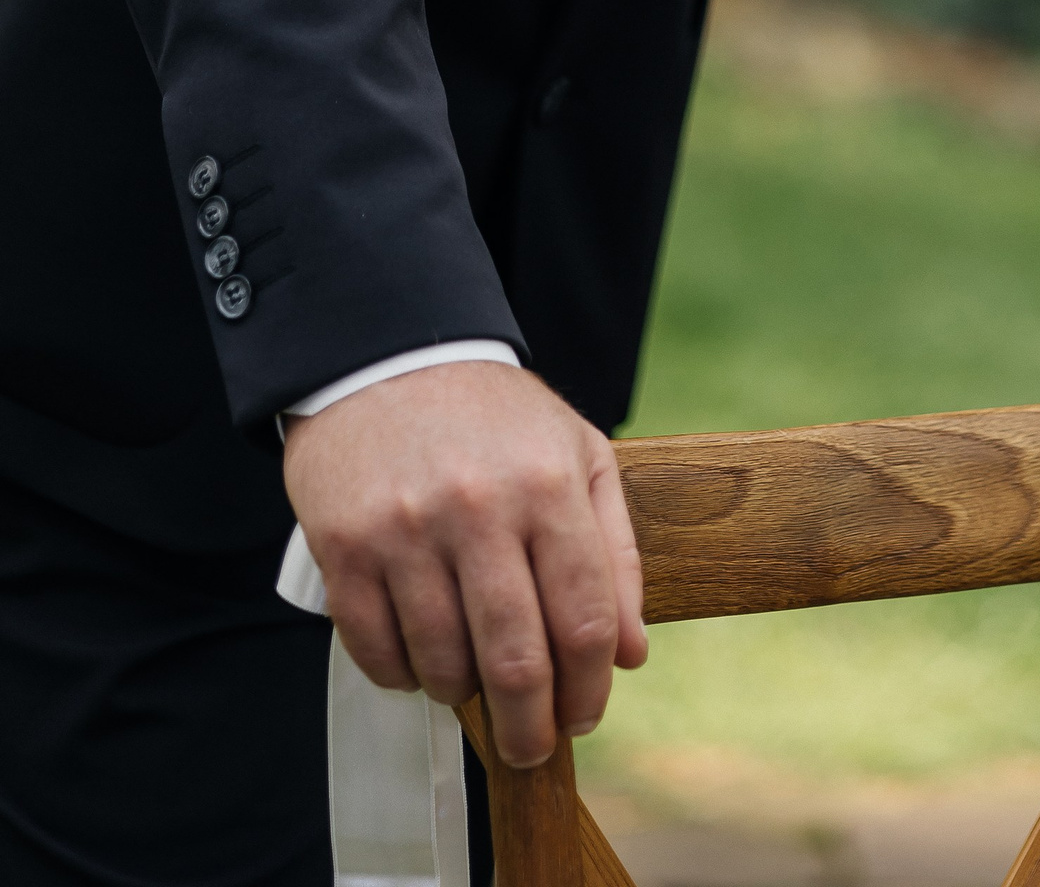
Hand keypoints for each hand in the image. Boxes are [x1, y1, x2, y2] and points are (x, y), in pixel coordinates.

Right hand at [282, 362, 646, 764]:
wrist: (388, 355)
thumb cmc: (493, 416)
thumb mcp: (577, 453)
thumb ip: (614, 551)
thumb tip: (631, 654)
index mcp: (548, 485)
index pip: (585, 620)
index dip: (590, 688)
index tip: (585, 717)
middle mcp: (479, 510)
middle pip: (518, 661)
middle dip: (532, 727)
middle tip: (532, 747)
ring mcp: (406, 531)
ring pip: (444, 666)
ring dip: (464, 696)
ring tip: (473, 682)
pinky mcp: (344, 548)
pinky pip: (377, 651)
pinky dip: (404, 676)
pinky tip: (421, 660)